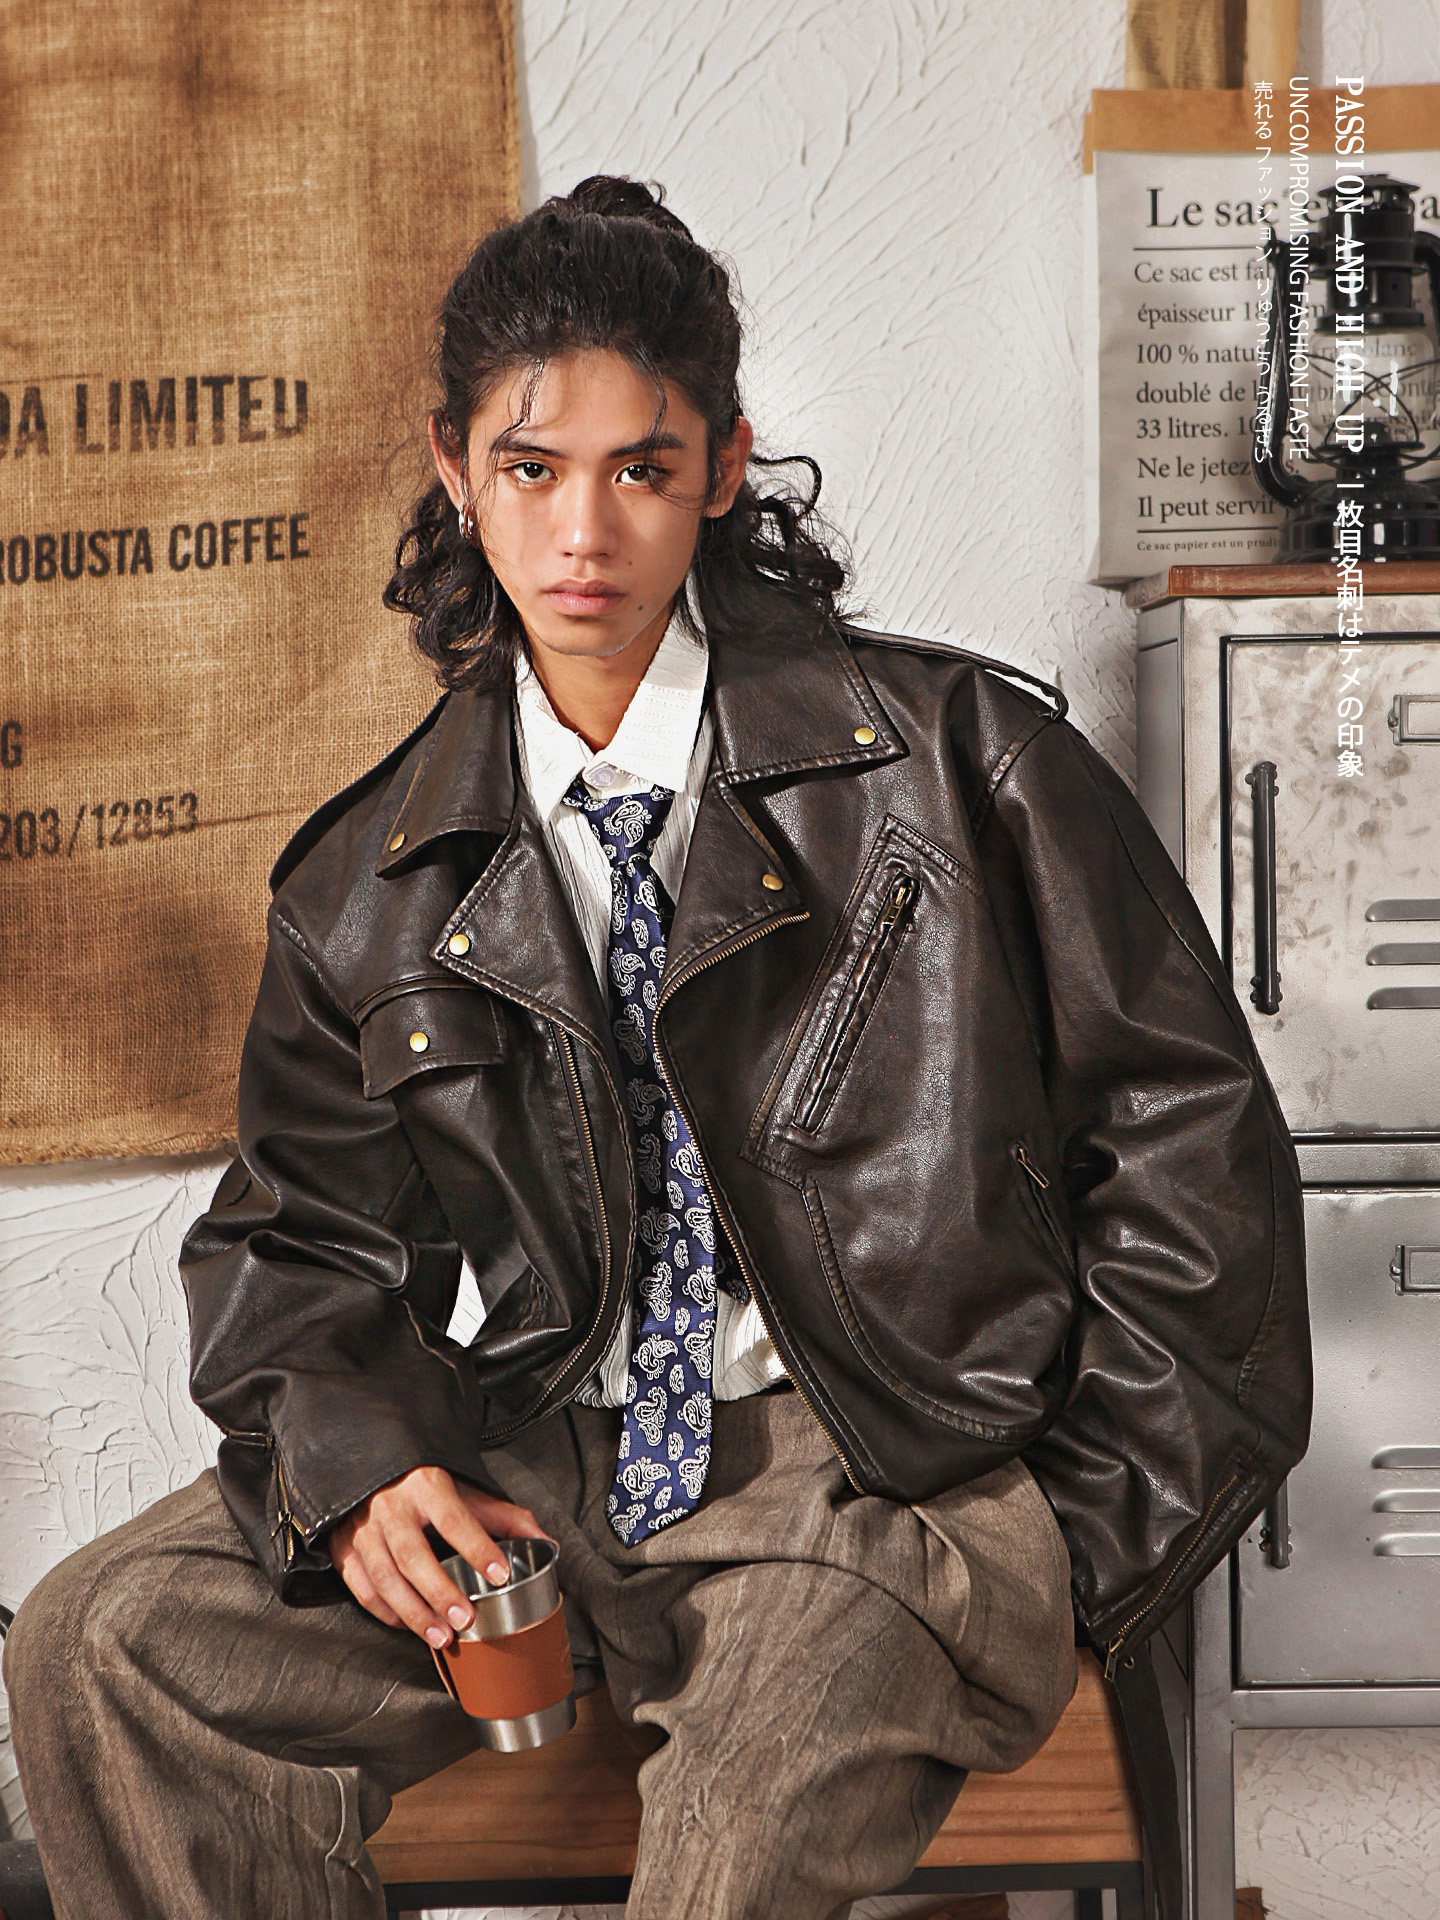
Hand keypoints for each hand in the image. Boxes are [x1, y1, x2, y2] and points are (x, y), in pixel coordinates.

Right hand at [328, 1465, 546, 1648]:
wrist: (371, 1471)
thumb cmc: (424, 1487)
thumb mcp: (464, 1492)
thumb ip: (504, 1518)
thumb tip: (546, 1541)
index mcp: (426, 1484)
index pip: (454, 1518)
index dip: (477, 1547)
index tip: (500, 1574)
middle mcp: (390, 1505)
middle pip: (413, 1555)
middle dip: (441, 1592)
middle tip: (466, 1620)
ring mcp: (363, 1528)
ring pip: (385, 1577)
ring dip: (414, 1613)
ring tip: (442, 1636)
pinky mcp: (344, 1548)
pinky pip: (363, 1588)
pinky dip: (386, 1613)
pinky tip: (409, 1625)